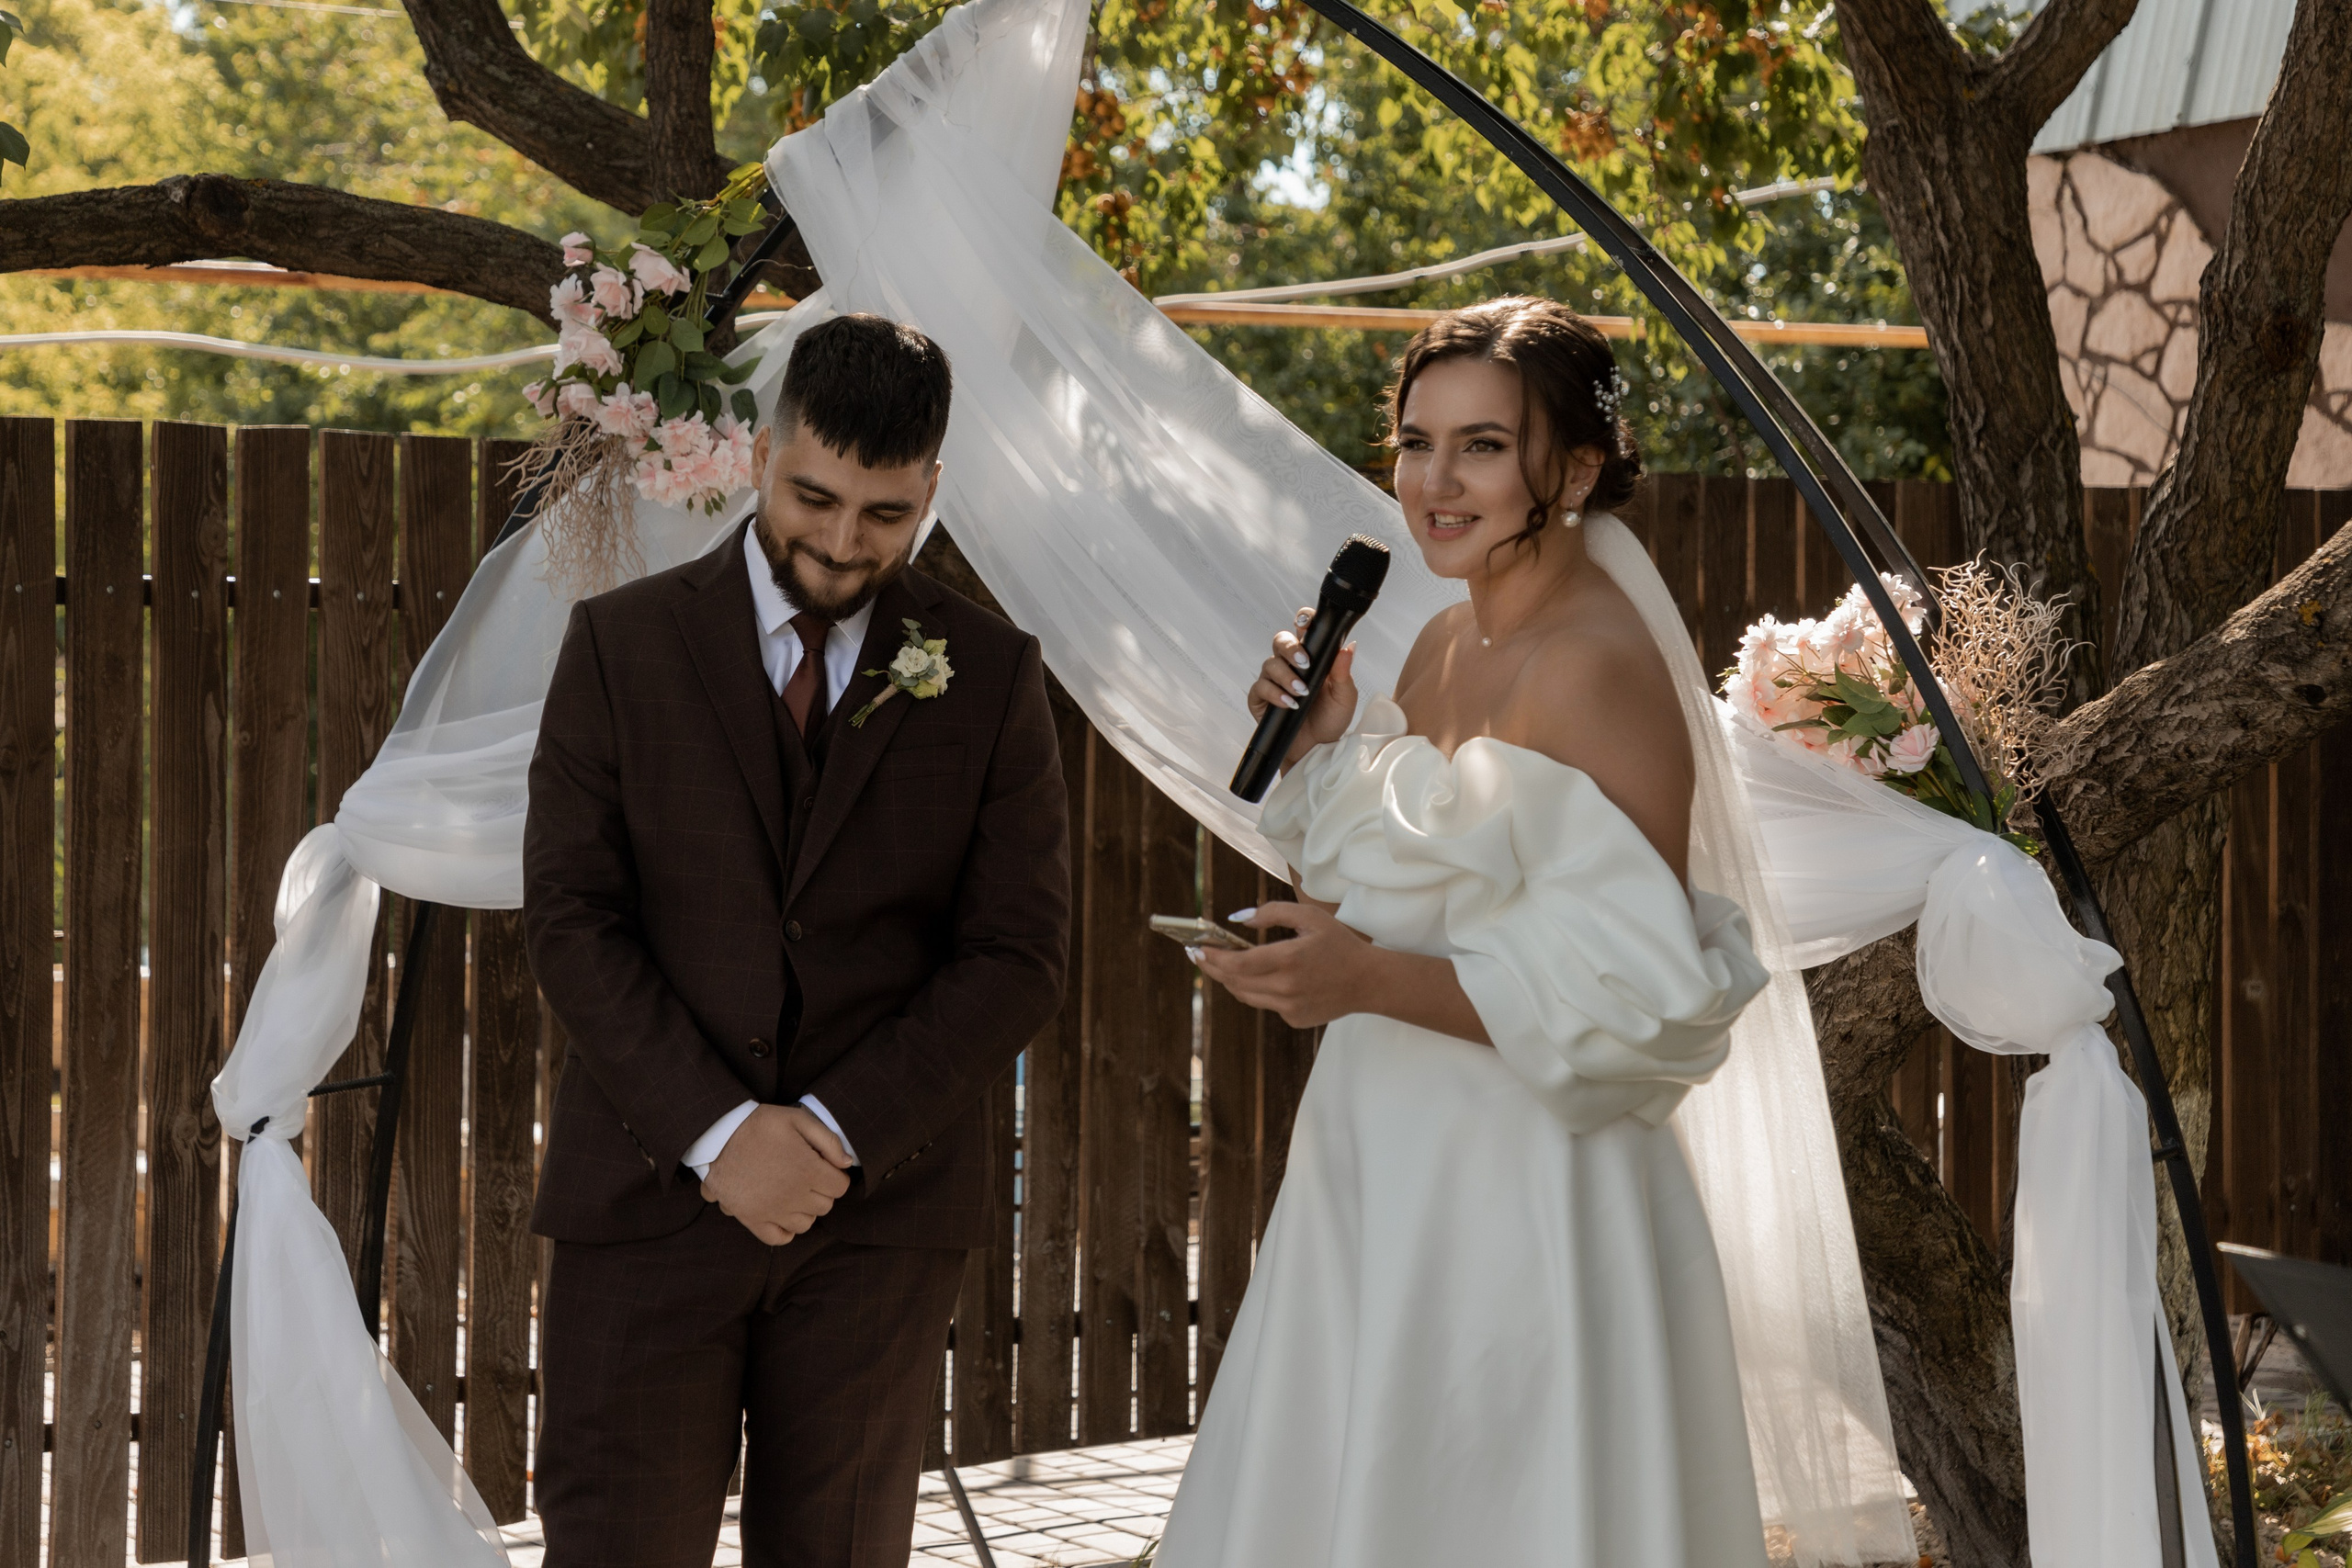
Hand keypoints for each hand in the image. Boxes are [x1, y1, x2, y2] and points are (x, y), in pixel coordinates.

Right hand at [700, 1104, 853, 1245]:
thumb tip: (847, 1163)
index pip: (840, 1187)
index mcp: (807, 1169)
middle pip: (825, 1206)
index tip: (825, 1167)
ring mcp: (772, 1210)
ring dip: (805, 1210)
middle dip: (822, 1192)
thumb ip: (828, 1140)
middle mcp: (793, 1195)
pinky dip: (785, 1230)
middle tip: (808, 1176)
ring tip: (794, 1192)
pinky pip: (778, 1238)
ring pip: (805, 1224)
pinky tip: (783, 1214)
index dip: (836, 1176)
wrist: (717, 1135)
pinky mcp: (752, 1218)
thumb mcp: (797, 1119)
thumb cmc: (758, 1124)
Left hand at [1193, 901, 1374, 1028]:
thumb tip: (1238, 919)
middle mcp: (1286, 987)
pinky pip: (1266, 1004)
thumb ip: (1272, 912)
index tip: (1197, 948)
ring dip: (1231, 979)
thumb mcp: (1309, 917)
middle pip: (1234, 981)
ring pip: (1245, 995)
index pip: (1237, 963)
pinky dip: (1259, 990)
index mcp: (1289, 959)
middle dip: (1212, 967)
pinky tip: (1267, 978)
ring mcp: (1290, 1007)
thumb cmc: (1339, 943)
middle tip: (1199, 955)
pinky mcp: (1294, 1019)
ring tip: (1223, 964)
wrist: (1368, 981)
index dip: (1213, 957)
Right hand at [1248, 608, 1357, 767]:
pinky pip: (1260, 688)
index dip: (1302, 622)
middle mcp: (1290, 666)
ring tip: (1301, 692)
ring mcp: (1273, 681)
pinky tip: (1289, 704)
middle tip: (1304, 662)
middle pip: (1280, 641)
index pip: (1303, 631)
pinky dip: (1275, 694)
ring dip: (1286, 676)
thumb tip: (1348, 647)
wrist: (1317, 750)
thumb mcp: (1344, 697)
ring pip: (1270, 664)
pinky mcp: (1261, 699)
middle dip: (1289, 648)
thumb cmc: (1331, 721)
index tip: (1305, 626)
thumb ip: (1343, 672)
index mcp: (1311, 659)